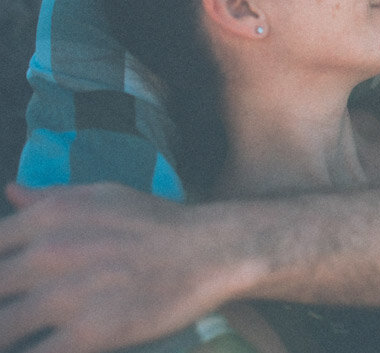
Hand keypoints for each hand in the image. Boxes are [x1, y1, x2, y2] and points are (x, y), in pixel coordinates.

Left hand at [0, 183, 249, 352]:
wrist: (209, 251)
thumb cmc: (157, 221)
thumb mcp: (104, 195)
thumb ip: (51, 197)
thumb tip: (10, 192)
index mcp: (46, 219)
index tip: (8, 286)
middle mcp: (47, 255)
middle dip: (0, 306)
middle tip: (16, 316)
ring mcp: (65, 297)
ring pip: (4, 332)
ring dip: (9, 337)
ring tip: (24, 336)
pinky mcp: (88, 335)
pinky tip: (46, 348)